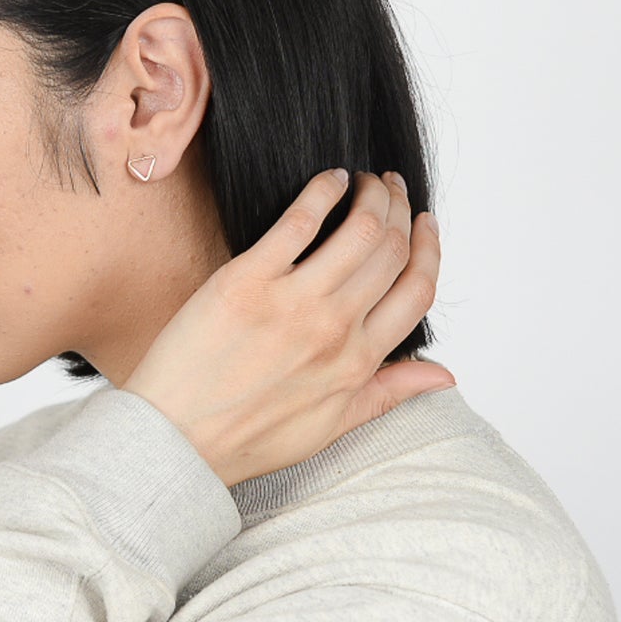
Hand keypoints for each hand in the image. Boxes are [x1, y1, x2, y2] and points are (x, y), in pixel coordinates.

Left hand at [121, 169, 453, 488]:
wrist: (177, 441)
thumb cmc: (246, 438)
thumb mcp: (329, 426)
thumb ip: (387, 393)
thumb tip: (444, 376)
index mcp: (358, 363)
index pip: (417, 291)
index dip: (428, 249)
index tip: (423, 224)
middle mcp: (335, 329)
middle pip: (391, 251)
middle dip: (400, 210)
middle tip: (390, 188)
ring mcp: (293, 303)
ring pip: (359, 229)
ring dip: (371, 194)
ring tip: (365, 181)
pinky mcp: (247, 281)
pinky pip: (299, 221)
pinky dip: (323, 192)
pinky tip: (330, 180)